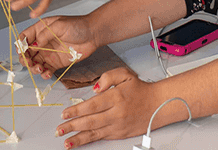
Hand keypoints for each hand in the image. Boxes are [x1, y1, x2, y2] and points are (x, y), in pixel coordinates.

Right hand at [18, 15, 98, 78]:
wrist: (93, 34)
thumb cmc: (77, 25)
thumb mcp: (58, 25)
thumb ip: (44, 35)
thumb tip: (33, 45)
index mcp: (40, 29)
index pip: (24, 37)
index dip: (20, 44)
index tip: (22, 51)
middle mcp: (42, 42)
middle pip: (26, 52)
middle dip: (24, 59)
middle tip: (29, 62)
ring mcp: (49, 53)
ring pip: (34, 63)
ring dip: (33, 68)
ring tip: (39, 68)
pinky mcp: (56, 63)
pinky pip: (46, 70)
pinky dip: (44, 74)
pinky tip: (46, 73)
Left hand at [56, 68, 170, 147]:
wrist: (158, 104)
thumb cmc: (140, 90)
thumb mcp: (124, 74)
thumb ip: (107, 77)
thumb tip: (94, 88)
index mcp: (116, 97)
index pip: (92, 105)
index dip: (76, 110)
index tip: (65, 113)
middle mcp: (116, 114)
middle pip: (90, 121)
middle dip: (72, 126)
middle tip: (59, 129)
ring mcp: (118, 126)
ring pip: (95, 133)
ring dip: (78, 138)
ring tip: (66, 141)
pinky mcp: (120, 134)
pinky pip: (102, 137)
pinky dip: (89, 140)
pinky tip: (80, 142)